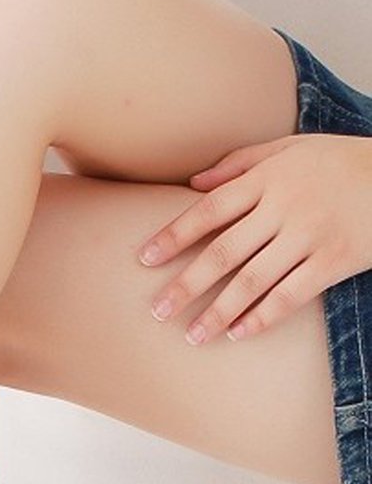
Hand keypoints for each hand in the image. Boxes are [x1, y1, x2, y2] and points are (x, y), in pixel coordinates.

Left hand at [136, 133, 371, 343]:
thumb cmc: (339, 161)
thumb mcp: (291, 148)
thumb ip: (240, 163)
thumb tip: (192, 183)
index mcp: (268, 178)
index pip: (209, 210)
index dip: (174, 236)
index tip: (145, 259)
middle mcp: (284, 207)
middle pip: (224, 252)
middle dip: (186, 284)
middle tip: (157, 310)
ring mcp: (310, 235)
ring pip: (253, 280)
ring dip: (218, 311)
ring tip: (192, 335)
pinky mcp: (335, 261)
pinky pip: (291, 295)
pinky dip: (262, 317)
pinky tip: (237, 334)